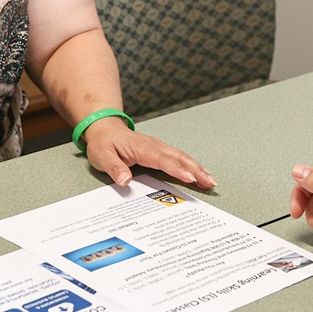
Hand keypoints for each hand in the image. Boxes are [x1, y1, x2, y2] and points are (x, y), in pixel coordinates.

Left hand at [83, 118, 216, 189]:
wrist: (104, 128)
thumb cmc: (104, 143)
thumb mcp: (102, 156)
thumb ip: (114, 168)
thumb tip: (125, 180)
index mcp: (142, 148)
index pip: (163, 160)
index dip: (177, 170)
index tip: (190, 178)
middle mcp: (155, 146)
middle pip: (180, 158)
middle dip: (196, 170)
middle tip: (210, 182)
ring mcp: (159, 147)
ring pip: (183, 157)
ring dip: (198, 168)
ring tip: (211, 181)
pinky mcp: (160, 151)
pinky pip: (179, 158)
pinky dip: (192, 166)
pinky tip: (200, 174)